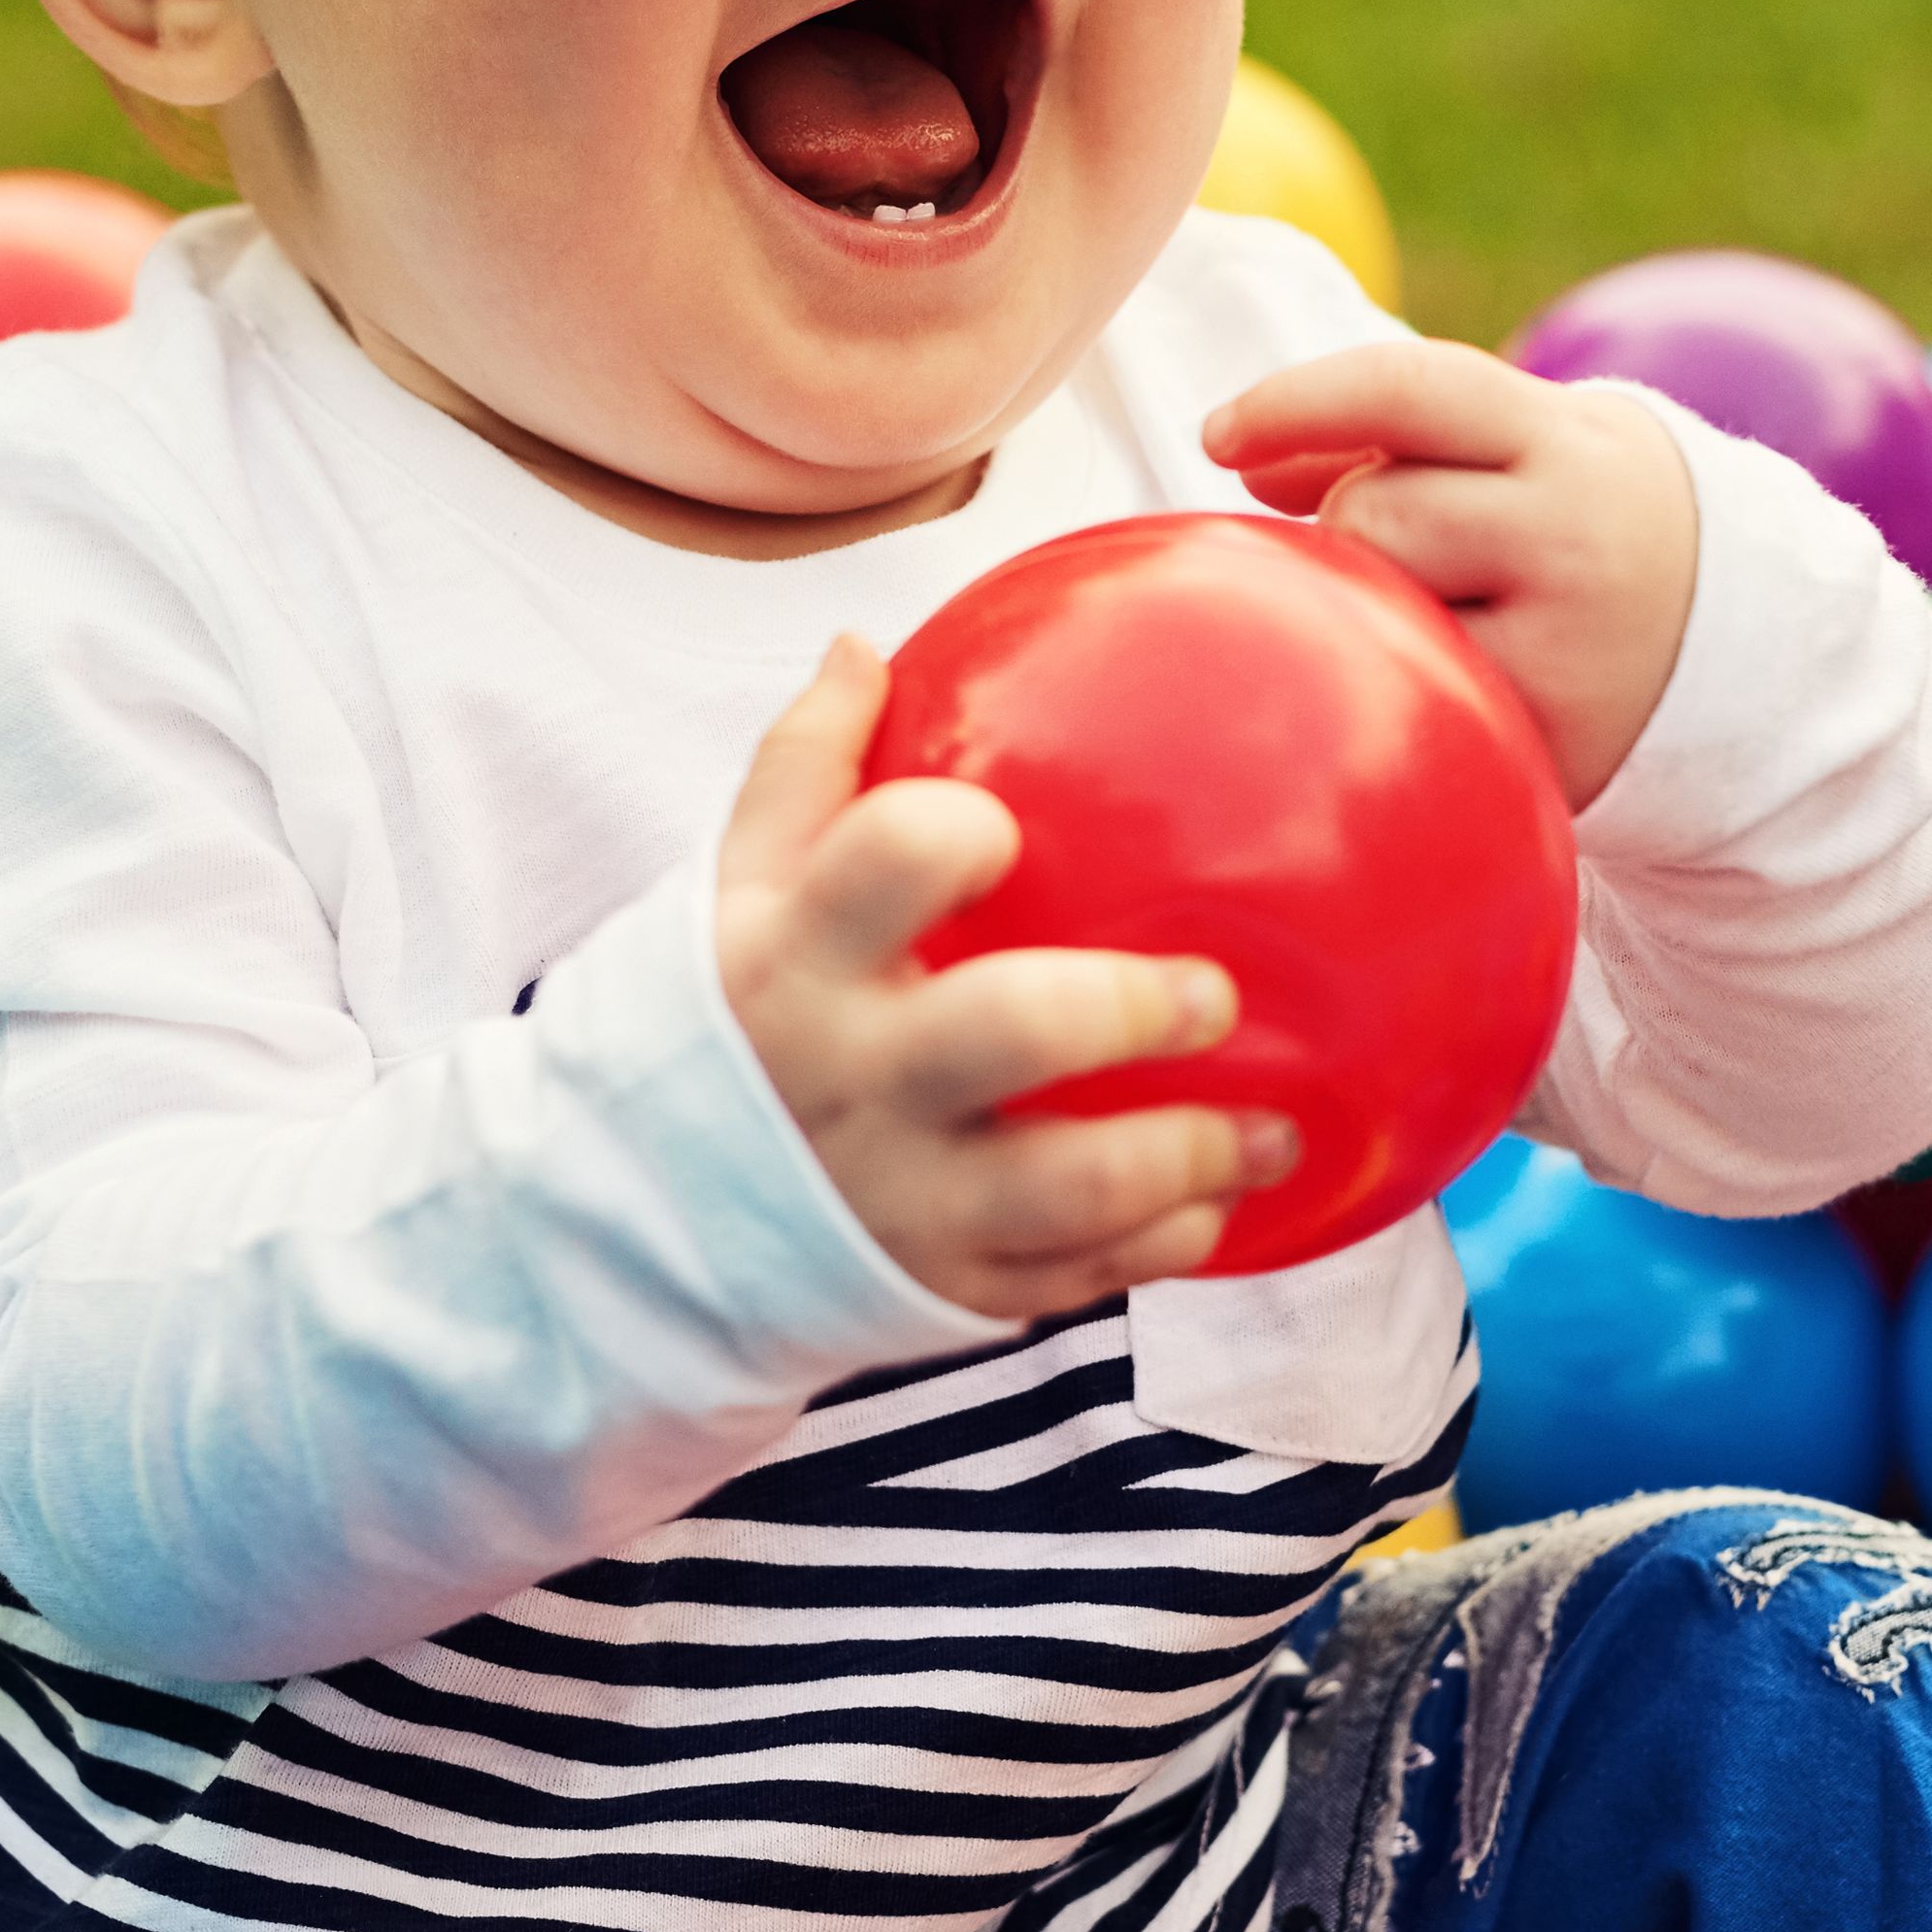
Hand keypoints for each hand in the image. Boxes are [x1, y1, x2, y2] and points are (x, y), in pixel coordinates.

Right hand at [711, 638, 1297, 1323]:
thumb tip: (864, 646)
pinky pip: (1077, 1275)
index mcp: (801, 956)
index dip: (954, 837)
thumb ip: (805, 764)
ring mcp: (902, 1194)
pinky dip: (1163, 1245)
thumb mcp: (741, 886)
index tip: (1013, 830)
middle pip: (1008, 1030)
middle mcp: (853, 1077)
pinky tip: (1221, 1203)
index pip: (882, 868)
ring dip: (1191, 1154)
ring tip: (1275, 1129)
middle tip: (1214, 992)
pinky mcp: (946, 1285)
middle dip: (1127, 1007)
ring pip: (1070, 1184)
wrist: (656, 1216)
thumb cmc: (740, 1012)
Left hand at [1199, 341, 1697, 805]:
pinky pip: (1411, 698)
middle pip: (1373, 511)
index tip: (1216, 435)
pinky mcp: (1544, 742)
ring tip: (1440, 609)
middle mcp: (1575, 537)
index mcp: (1567, 439)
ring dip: (1371, 601)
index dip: (1294, 401)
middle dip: (1352, 522)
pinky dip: (1398, 680)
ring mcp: (1563, 650)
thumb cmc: (1575, 523)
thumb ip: (1392, 440)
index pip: (1406, 389)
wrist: (1743, 640)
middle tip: (1411, 550)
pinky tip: (1438, 678)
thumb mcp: (1520, 449)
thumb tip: (1244, 459)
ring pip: (1381, 606)